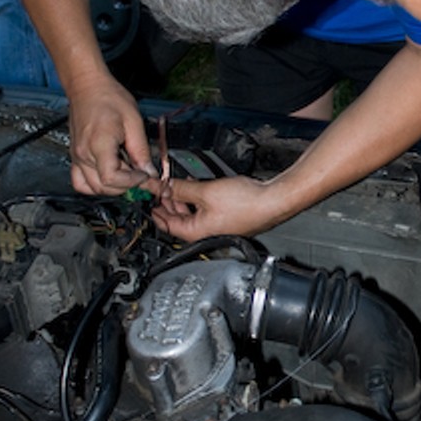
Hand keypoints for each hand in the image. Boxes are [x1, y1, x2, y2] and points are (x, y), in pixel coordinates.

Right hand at [67, 73, 152, 194]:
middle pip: (104, 187)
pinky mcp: (76, 157)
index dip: (132, 182)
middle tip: (140, 174)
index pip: (112, 179)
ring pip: (93, 188)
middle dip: (126, 185)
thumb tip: (149, 171)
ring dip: (113, 187)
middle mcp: (84, 154)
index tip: (145, 175)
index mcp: (99, 144)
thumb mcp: (133, 121)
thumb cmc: (108, 97)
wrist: (87, 87)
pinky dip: (95, 186)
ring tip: (126, 173)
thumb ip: (141, 150)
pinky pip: (81, 182)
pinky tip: (109, 177)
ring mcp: (77, 157)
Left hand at [147, 174, 277, 242]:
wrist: (271, 201)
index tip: (148, 198)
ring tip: (175, 186)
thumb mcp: (204, 192)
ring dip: (182, 200)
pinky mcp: (227, 219)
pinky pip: (205, 211)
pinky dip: (196, 200)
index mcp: (196, 233)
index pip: (167, 225)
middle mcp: (206, 234)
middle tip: (159, 190)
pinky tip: (196, 189)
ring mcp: (217, 227)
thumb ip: (181, 189)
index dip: (155, 210)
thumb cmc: (246, 204)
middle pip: (178, 220)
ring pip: (192, 214)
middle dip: (167, 203)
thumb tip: (163, 187)